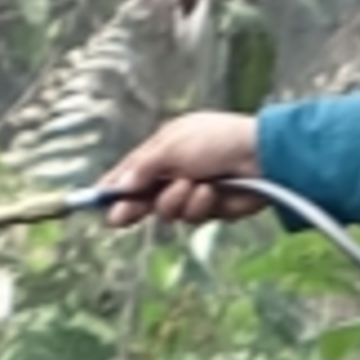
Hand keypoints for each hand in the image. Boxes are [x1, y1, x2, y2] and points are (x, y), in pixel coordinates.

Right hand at [100, 109, 267, 226]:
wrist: (263, 156)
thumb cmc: (217, 141)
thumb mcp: (172, 147)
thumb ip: (143, 168)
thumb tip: (118, 185)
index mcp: (165, 148)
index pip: (132, 170)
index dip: (114, 185)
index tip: (96, 200)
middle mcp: (176, 171)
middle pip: (144, 197)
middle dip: (134, 206)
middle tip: (119, 219)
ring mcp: (193, 191)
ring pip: (167, 211)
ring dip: (176, 201)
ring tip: (193, 186)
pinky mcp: (211, 209)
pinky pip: (192, 217)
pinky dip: (200, 205)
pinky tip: (212, 192)